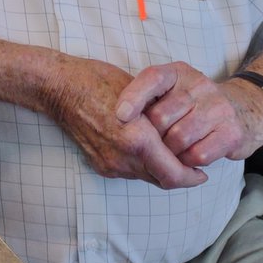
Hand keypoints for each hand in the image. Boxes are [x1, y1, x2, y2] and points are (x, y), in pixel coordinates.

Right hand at [40, 56, 207, 188]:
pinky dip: (142, 165)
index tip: (203, 172)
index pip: (174, 175)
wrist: (59, 89)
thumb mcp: (140, 93)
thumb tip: (181, 130)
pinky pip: (129, 172)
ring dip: (160, 170)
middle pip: (162, 181)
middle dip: (180, 175)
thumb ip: (160, 120)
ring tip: (171, 155)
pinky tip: (145, 149)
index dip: (193, 177)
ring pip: (146, 177)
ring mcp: (109, 164)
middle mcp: (123, 158)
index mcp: (136, 139)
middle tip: (194, 167)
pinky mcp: (100, 164)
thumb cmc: (98, 81)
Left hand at [115, 62, 262, 166]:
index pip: (152, 78)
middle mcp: (199, 85)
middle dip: (151, 137)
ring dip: (169, 152)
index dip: (134, 96)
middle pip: (161, 116)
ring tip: (170, 152)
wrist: (243, 111)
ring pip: (178, 138)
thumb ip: (148, 98)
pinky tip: (187, 158)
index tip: (120, 115)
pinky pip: (198, 154)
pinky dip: (187, 162)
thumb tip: (116, 117)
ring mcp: (218, 108)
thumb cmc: (193, 104)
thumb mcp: (171, 90)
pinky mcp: (231, 132)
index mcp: (178, 72)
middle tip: (152, 144)